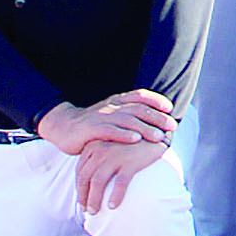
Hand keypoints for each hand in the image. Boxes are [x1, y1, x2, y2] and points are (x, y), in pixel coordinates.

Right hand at [35, 91, 176, 154]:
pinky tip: (135, 139)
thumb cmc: (93, 124)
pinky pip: (109, 131)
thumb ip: (128, 115)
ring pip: (127, 120)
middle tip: (171, 126)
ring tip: (159, 136)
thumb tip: (154, 122)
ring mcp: (101, 117)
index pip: (139, 96)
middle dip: (157, 117)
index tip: (169, 108)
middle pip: (138, 109)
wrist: (63, 127)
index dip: (155, 100)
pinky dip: (123, 134)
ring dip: (145, 128)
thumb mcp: (111, 116)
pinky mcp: (91, 129)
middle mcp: (111, 106)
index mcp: (117, 101)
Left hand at [73, 138, 166, 213]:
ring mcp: (116, 155)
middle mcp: (102, 149)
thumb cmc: (132, 143)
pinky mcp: (131, 161)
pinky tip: (113, 206)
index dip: (79, 188)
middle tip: (87, 210)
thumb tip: (90, 180)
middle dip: (83, 196)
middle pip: (86, 177)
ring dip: (94, 199)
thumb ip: (99, 156)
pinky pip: (120, 183)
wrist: (156, 134)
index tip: (82, 201)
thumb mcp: (111, 144)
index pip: (80, 171)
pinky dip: (115, 195)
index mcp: (94, 145)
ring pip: (98, 181)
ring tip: (95, 212)